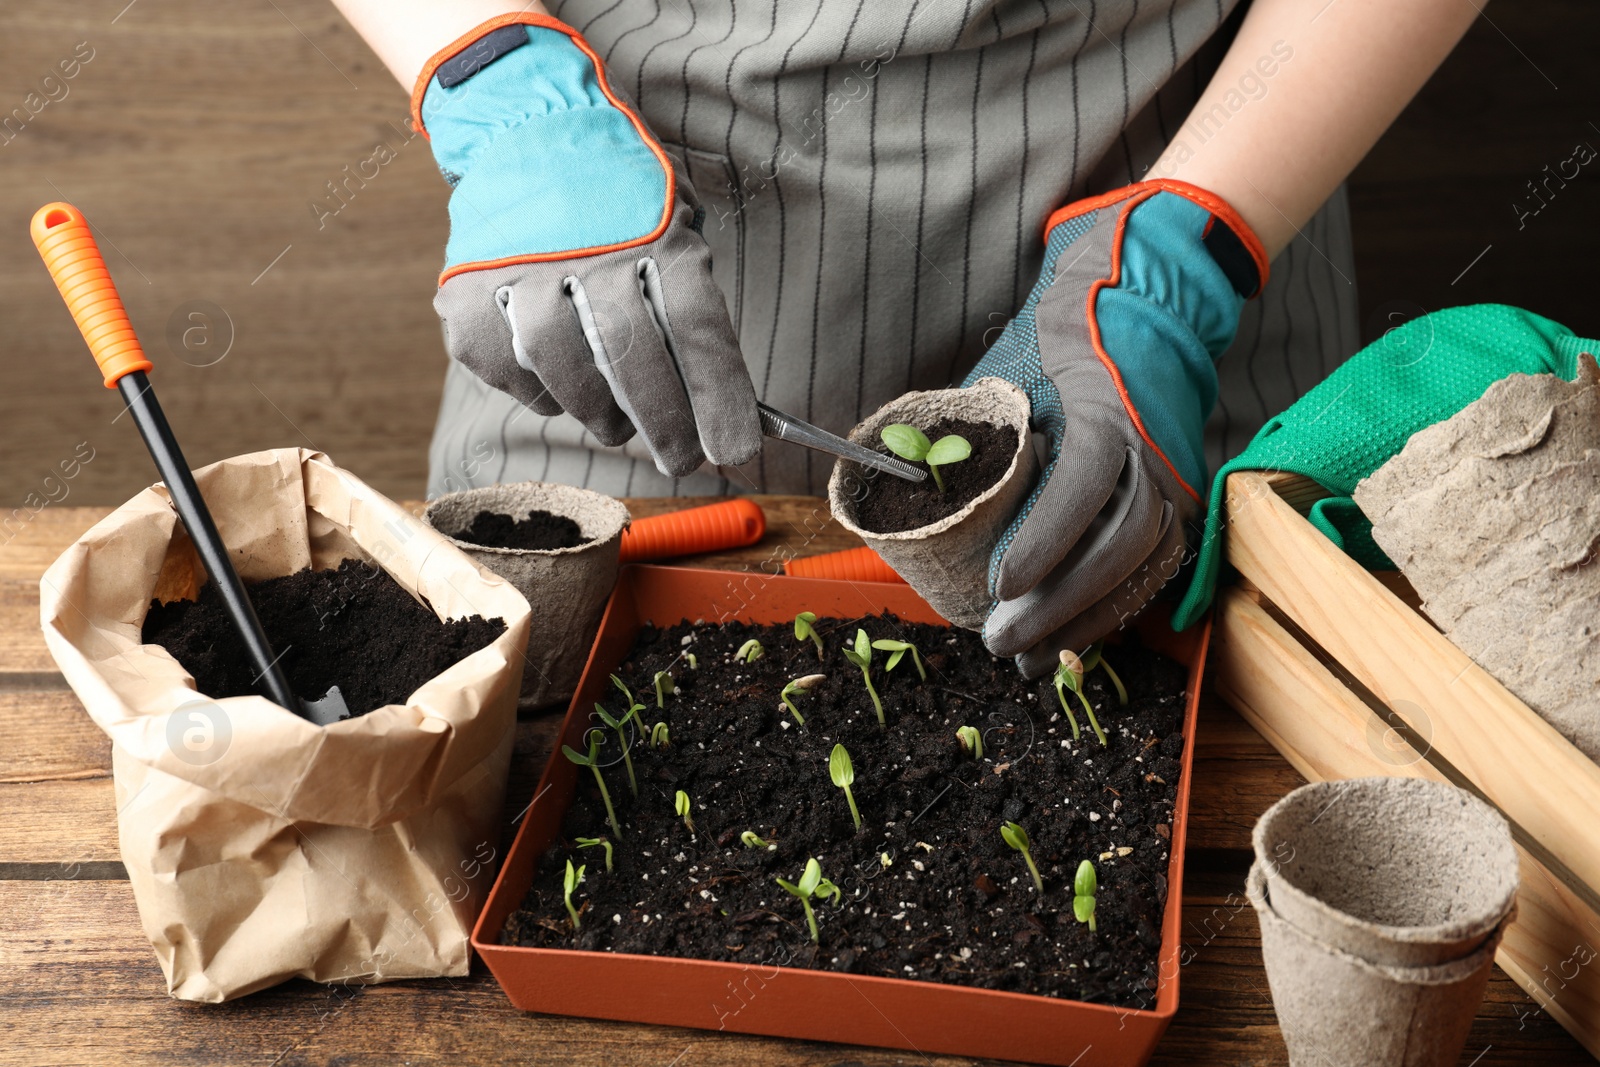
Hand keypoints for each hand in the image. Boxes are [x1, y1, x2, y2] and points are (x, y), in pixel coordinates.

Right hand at [414, 14, 758, 476]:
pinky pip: (509, 372)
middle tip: (682, 459)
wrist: (525, 131)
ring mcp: (521, 270)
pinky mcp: (467, 294)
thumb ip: (693, 309)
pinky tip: (557, 380)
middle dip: (664, 426)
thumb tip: (721, 410)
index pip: (697, 328)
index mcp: (655, 232)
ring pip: (564, 372)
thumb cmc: (619, 203)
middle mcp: (587, 249)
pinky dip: (539, 392)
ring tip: (617, 422)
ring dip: (599, 413)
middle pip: (632, 358)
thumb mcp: (675, 228)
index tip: (735, 451)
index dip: (719, 399)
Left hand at [965, 180, 1266, 675]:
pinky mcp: (1178, 505)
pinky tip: (1069, 641)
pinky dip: (1111, 611)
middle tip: (997, 641)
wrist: (1135, 316)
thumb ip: (968, 430)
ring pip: (1143, 567)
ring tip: (1027, 659)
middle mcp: (1153, 451)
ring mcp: (1173, 481)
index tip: (1000, 584)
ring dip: (1085, 620)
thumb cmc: (1056, 348)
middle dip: (1058, 602)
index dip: (1046, 539)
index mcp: (1107, 410)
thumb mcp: (1006, 377)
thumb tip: (898, 481)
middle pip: (1120, 542)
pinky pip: (1152, 571)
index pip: (1085, 483)